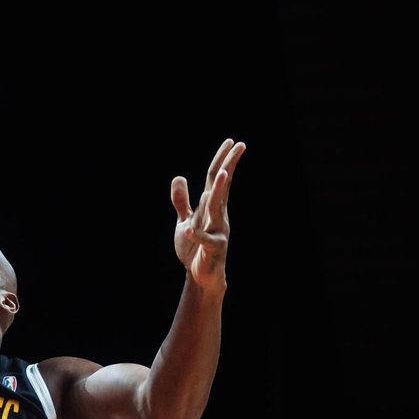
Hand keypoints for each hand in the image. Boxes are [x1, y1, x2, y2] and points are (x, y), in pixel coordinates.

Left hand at [171, 138, 245, 290]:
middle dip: (229, 165)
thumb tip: (179, 176)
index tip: (231, 141)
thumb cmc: (195, 249)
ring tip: (221, 174)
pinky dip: (197, 235)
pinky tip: (189, 230)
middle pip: (222, 186)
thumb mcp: (185, 221)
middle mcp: (218, 215)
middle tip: (239, 145)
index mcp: (211, 207)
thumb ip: (182, 202)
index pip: (216, 179)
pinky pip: (205, 241)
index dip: (222, 160)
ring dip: (218, 191)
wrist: (201, 276)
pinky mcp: (214, 249)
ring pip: (218, 208)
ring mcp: (218, 231)